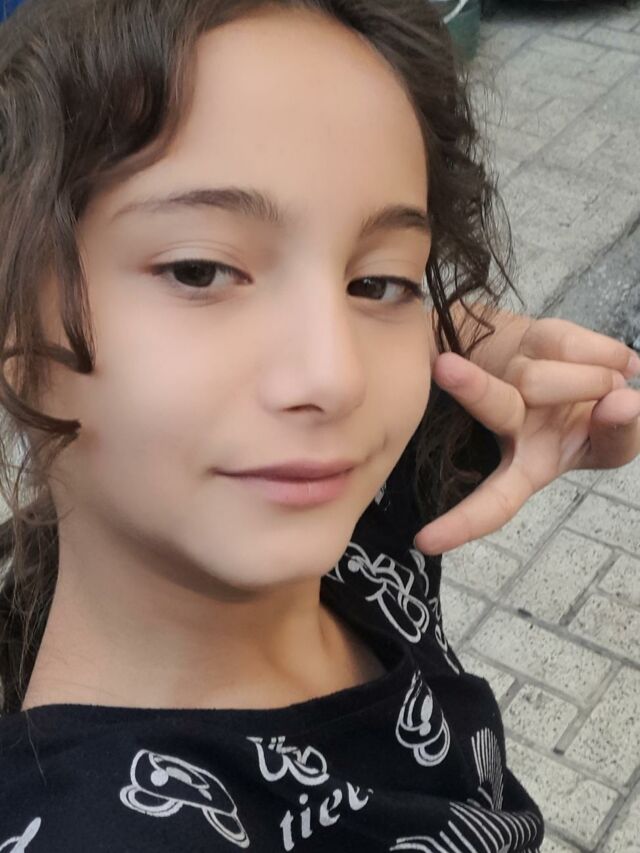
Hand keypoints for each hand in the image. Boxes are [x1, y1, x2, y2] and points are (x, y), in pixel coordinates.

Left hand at [414, 318, 639, 554]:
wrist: (595, 366)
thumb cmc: (594, 420)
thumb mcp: (611, 446)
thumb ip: (619, 435)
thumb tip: (621, 401)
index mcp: (525, 469)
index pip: (495, 504)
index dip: (463, 524)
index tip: (424, 541)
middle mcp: (508, 423)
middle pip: (495, 407)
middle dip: (472, 388)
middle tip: (446, 367)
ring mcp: (512, 374)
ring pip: (540, 376)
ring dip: (594, 380)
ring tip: (618, 381)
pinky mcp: (525, 336)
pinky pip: (567, 341)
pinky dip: (606, 353)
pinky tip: (621, 363)